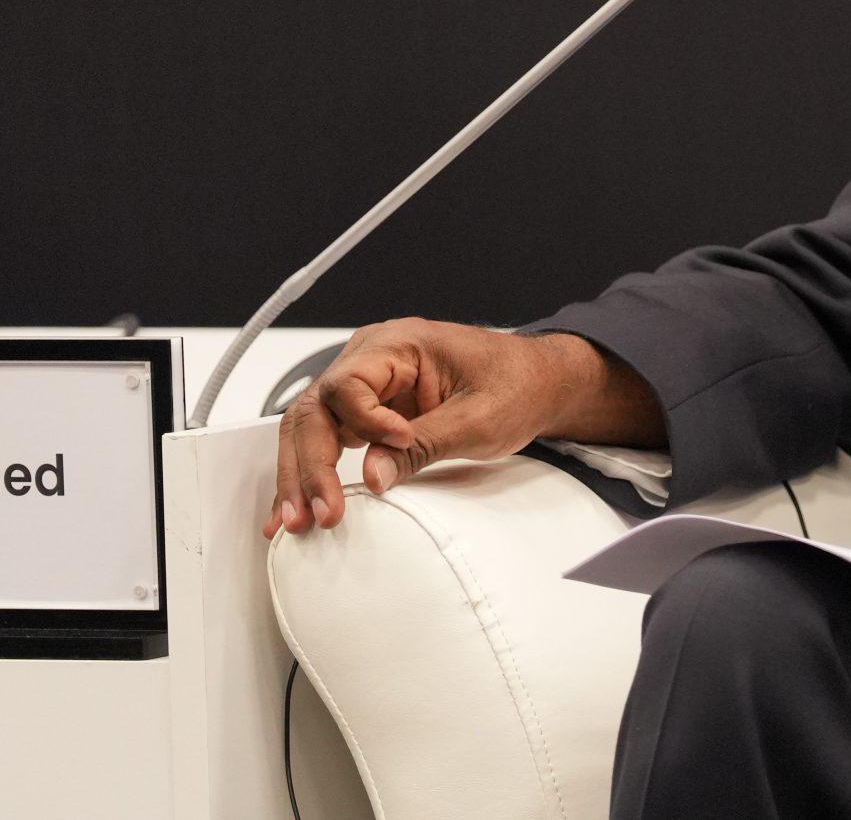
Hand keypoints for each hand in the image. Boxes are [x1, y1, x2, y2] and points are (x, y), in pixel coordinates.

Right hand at [265, 320, 663, 537]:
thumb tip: (374, 478)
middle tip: (316, 512)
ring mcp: (368, 384)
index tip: (396, 445)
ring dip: (301, 474)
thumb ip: (425, 446)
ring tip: (295, 521)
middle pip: (316, 409)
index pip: (349, 384)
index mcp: (400, 343)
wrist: (541, 384)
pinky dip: (316, 473)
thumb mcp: (481, 419)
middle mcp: (373, 357)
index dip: (365, 421)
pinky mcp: (370, 410)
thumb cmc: (518, 384)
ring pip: (312, 427)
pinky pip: (330, 439)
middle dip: (310, 464)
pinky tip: (303, 507)